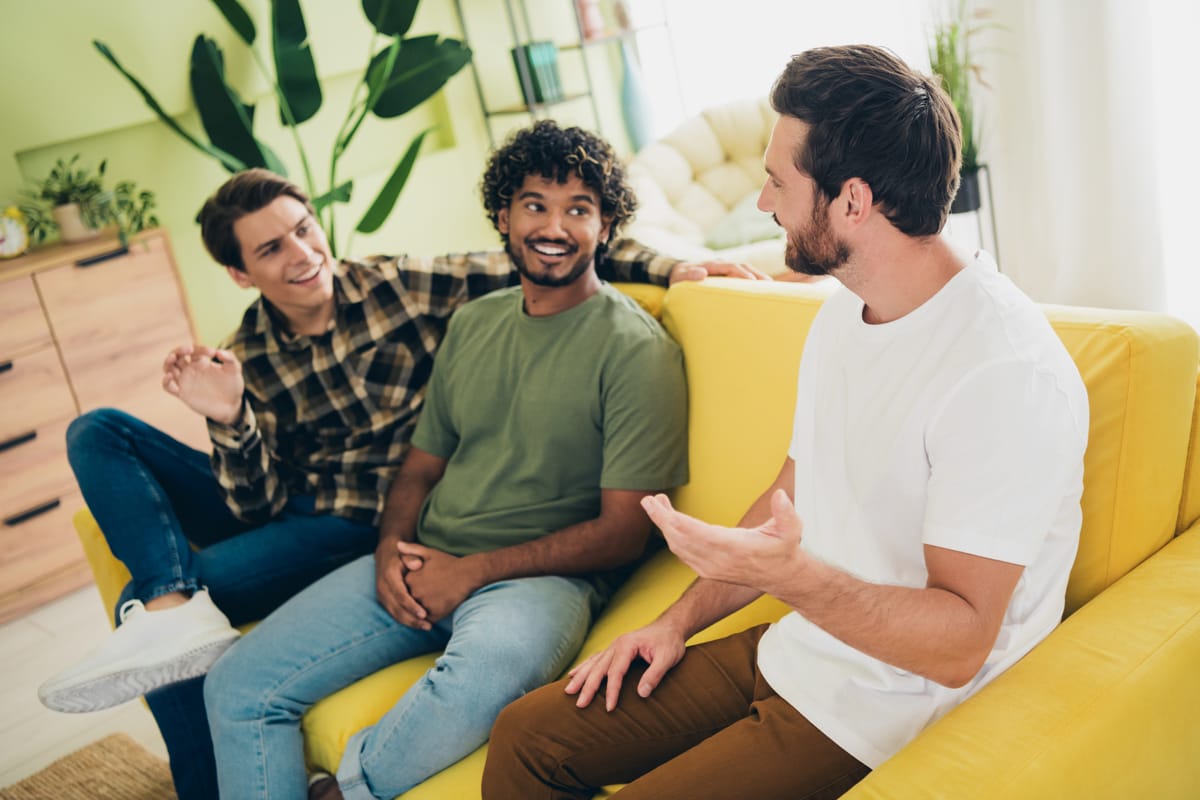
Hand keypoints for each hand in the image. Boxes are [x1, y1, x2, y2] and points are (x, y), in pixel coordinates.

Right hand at [162, 345, 244, 424]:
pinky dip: (166, 381)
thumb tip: (219, 352)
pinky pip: (168, 387)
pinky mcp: (182, 393)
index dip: (201, 349)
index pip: (194, 350)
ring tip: (173, 358)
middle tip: (188, 349)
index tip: (212, 353)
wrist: (231, 405)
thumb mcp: (234, 369)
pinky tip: (170, 376)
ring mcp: (185, 381)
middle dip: (179, 350)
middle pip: (176, 355)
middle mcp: (190, 369)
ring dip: (168, 362)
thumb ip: (230, 358)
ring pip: (169, 368)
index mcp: (201, 361)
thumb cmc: (232, 385)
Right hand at [375, 539, 429, 628]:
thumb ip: (412, 557)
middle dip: (412, 619)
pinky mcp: (384, 601)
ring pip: (395, 614)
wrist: (385, 555)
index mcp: (389, 576)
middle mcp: (383, 588)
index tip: (424, 614)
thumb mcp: (406, 552)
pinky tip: (419, 624)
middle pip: (397, 609)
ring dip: (410, 623)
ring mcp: (382, 596)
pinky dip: (406, 620)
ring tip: (426, 627)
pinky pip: (394, 614)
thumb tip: (417, 565)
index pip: (400, 595)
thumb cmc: (401, 555)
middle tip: (428, 626)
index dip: (412, 606)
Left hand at [396, 541, 484, 624]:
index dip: (415, 586)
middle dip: (418, 598)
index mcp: (410, 579)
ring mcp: (424, 604)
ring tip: (438, 598)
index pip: (404, 588)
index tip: (426, 582)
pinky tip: (442, 605)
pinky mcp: (435, 614)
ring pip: (418, 611)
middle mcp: (414, 593)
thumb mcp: (429, 553)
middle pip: (411, 600)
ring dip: (423, 609)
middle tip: (434, 591)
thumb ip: (411, 550)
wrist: (468, 573)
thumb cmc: (449, 562)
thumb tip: (397, 545)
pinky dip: (433, 615)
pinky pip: (429, 619)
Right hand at [565, 618, 686, 711]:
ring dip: (580, 677)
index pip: (615, 672)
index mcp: (627, 645)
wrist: (671, 626)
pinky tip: (574, 674)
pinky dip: (584, 667)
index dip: (612, 691)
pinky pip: (595, 659)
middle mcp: (616, 644)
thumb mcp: (668, 658)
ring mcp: (614, 646)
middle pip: (598, 668)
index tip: (609, 708)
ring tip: (568, 691)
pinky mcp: (615, 649)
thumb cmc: (670, 642)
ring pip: (593, 663)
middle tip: (579, 704)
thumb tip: (642, 694)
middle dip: (587, 687)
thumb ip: (655, 674)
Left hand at [642, 491, 804, 592]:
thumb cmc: (785, 549)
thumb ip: (786, 513)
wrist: (782, 577)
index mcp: (734, 548)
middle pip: (681, 539)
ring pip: (678, 547)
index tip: (660, 508)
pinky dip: (671, 537)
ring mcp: (710, 568)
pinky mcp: (707, 570)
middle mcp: (718, 561)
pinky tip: (667, 521)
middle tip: (649, 500)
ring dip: (664, 526)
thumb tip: (780, 496)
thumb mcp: (792, 530)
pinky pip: (682, 553)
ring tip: (656, 503)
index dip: (677, 521)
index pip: (698, 534)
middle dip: (662, 519)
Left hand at [668, 260, 770, 283]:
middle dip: (757, 275)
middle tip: (770, 286)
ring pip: (746, 270)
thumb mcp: (681, 277)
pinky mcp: (728, 274)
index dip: (742, 274)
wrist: (678, 272)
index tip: (752, 282)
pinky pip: (744, 275)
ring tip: (772, 288)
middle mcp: (722, 264)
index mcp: (713, 264)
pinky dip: (754, 280)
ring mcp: (726, 268)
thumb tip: (702, 274)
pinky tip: (762, 290)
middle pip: (744, 266)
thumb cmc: (680, 278)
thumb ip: (689, 275)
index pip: (731, 267)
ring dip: (759, 277)